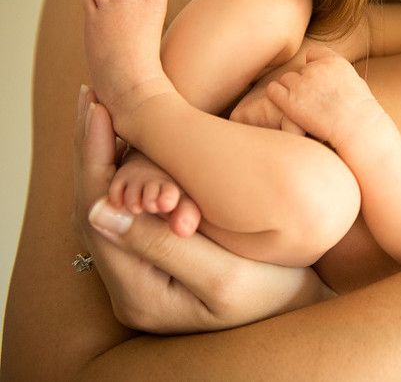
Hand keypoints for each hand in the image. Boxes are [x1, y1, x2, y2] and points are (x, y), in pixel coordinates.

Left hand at [74, 86, 332, 333]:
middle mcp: (129, 286)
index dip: (93, 158)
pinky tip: (136, 144)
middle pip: (93, 207)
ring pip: (110, 207)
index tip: (99, 108)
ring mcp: (143, 275)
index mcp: (138, 291)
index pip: (96, 213)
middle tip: (92, 96)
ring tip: (108, 111)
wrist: (300, 313)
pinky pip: (132, 210)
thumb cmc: (273, 296)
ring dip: (107, 159)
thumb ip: (160, 245)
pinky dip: (128, 172)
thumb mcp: (224, 276)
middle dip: (93, 151)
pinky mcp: (160, 262)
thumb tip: (97, 208)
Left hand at [267, 44, 382, 150]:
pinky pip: (274, 90)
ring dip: (291, 90)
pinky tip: (286, 106)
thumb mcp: (356, 83)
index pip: (313, 53)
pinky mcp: (290, 101)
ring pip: (286, 79)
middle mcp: (316, 69)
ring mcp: (302, 84)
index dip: (314, 65)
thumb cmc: (361, 112)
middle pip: (300, 69)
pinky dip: (277, 96)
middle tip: (312, 99)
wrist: (358, 128)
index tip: (318, 79)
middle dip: (304, 82)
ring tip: (302, 106)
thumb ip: (338, 75)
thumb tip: (331, 78)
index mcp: (334, 61)